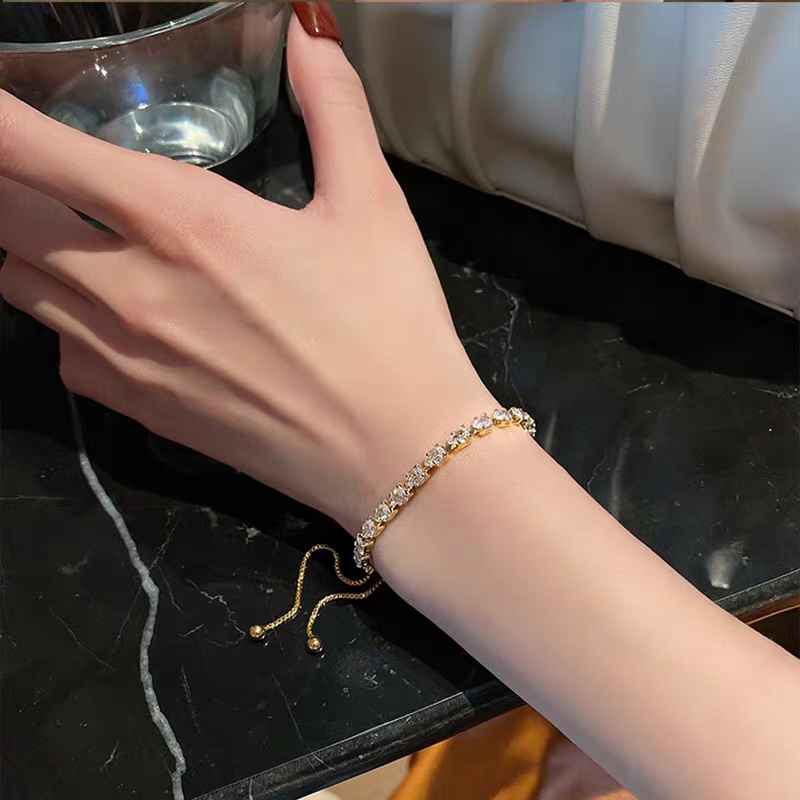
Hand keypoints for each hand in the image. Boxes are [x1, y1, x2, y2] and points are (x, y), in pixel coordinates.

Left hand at [0, 17, 493, 530]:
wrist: (394, 451)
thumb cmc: (388, 324)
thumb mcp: (371, 204)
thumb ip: (332, 108)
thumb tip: (311, 37)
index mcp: (182, 219)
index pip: (29, 149)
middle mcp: (128, 288)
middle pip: (1, 217)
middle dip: (5, 181)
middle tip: (44, 168)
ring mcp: (124, 359)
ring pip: (19, 287)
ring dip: (29, 247)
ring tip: (75, 231)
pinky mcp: (137, 412)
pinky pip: (61, 354)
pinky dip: (67, 322)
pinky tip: (120, 317)